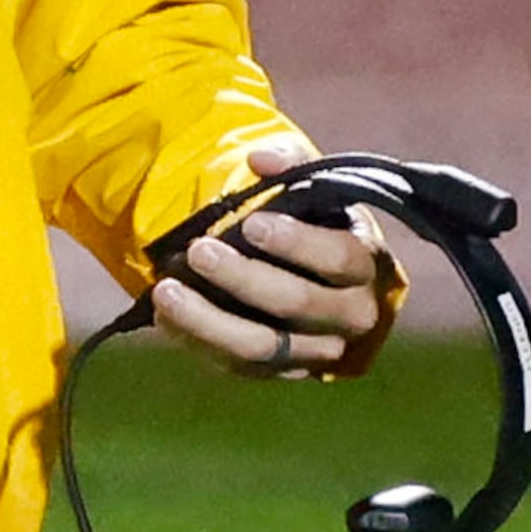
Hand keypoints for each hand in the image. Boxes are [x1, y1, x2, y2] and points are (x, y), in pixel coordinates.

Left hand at [152, 145, 399, 379]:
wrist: (331, 285)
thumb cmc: (320, 226)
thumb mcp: (317, 192)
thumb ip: (293, 165)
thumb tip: (260, 159)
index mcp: (364, 266)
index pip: (336, 259)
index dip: (296, 243)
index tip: (251, 225)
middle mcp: (350, 317)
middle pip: (297, 304)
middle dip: (243, 278)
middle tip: (199, 251)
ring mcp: (317, 352)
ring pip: (264, 347)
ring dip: (210, 321)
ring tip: (166, 291)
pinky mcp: (283, 372)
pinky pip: (239, 367)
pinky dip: (198, 341)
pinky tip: (166, 317)